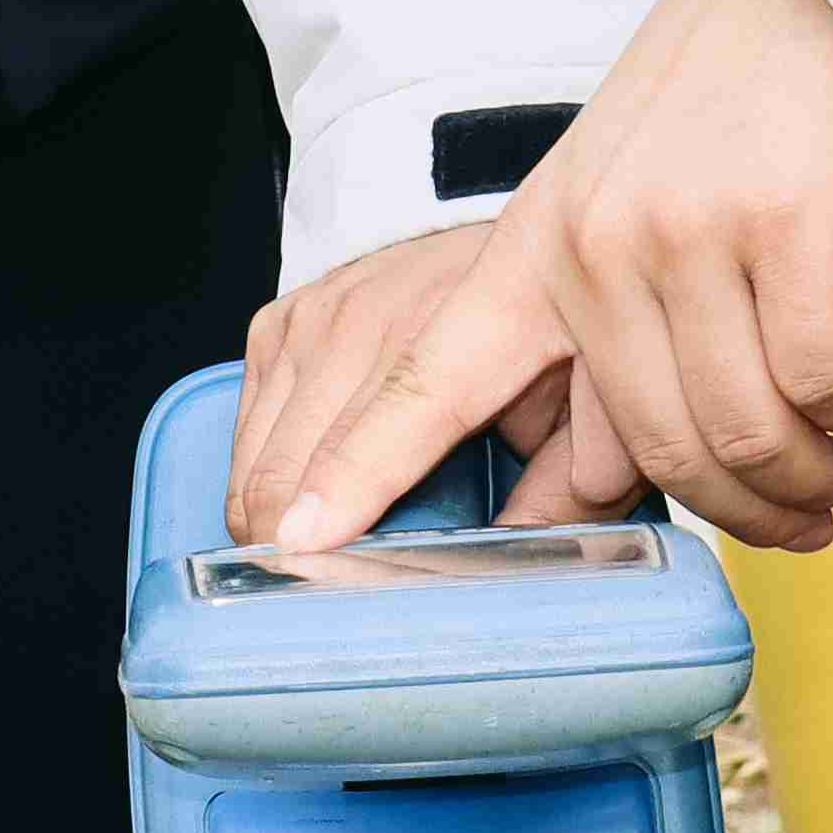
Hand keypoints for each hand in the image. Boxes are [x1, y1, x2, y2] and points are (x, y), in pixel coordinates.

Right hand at [226, 225, 582, 548]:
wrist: (504, 234)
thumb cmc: (551, 327)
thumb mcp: (587, 406)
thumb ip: (568, 488)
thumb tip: (526, 567)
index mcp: (456, 333)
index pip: (387, 423)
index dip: (342, 491)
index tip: (307, 550)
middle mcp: (369, 317)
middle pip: (295, 456)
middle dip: (295, 541)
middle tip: (325, 598)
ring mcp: (315, 316)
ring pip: (257, 453)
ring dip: (274, 515)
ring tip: (319, 557)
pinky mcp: (282, 322)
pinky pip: (245, 424)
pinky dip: (263, 473)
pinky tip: (307, 496)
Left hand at [239, 0, 832, 555]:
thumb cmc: (718, 116)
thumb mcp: (618, 223)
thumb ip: (586, 355)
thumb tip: (560, 509)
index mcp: (531, 250)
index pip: (423, 374)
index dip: (359, 463)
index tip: (298, 539)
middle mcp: (589, 243)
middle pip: (651, 451)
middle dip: (740, 512)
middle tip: (798, 524)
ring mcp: (680, 230)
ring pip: (742, 430)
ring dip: (808, 476)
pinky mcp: (780, 220)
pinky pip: (820, 380)